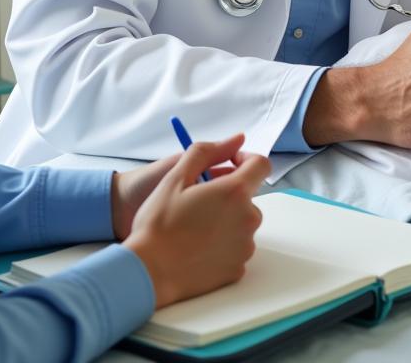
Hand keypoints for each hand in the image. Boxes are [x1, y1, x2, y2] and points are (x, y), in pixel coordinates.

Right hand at [123, 134, 270, 308]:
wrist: (149, 271)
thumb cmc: (159, 224)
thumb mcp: (175, 176)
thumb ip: (207, 151)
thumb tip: (236, 139)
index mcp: (234, 192)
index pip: (261, 165)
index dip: (245, 160)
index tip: (228, 164)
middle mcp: (247, 219)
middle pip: (248, 196)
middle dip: (228, 193)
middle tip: (198, 200)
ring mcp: (245, 246)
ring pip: (242, 222)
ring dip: (225, 218)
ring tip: (194, 225)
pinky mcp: (238, 268)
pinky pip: (236, 246)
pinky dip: (223, 243)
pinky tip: (198, 246)